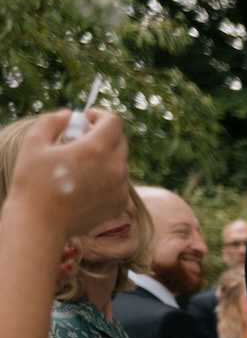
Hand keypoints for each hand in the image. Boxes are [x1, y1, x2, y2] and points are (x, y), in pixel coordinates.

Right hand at [2, 110, 130, 243]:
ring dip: (105, 158)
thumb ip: (53, 121)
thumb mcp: (35, 142)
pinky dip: (107, 178)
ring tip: (80, 166)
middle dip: (103, 135)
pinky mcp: (119, 204)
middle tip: (80, 141)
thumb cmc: (34, 182)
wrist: (40, 223)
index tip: (87, 119)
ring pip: (121, 162)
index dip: (101, 115)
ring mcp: (120, 188)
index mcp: (97, 149)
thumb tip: (70, 115)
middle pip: (121, 141)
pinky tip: (85, 184)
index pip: (115, 122)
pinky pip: (120, 183)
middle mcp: (115, 168)